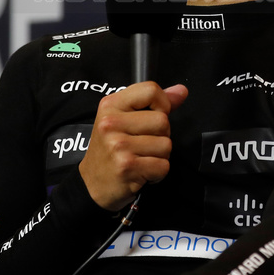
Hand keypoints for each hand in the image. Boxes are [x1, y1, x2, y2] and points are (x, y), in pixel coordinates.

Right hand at [79, 82, 187, 210]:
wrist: (92, 184)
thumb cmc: (110, 149)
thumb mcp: (124, 119)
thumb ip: (154, 103)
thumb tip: (181, 90)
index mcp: (110, 105)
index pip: (150, 90)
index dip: (162, 104)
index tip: (154, 115)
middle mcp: (111, 123)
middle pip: (162, 120)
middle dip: (161, 135)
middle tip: (143, 144)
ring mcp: (119, 145)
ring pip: (166, 144)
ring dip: (159, 156)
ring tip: (141, 158)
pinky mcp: (127, 166)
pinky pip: (163, 165)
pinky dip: (157, 172)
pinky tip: (142, 171)